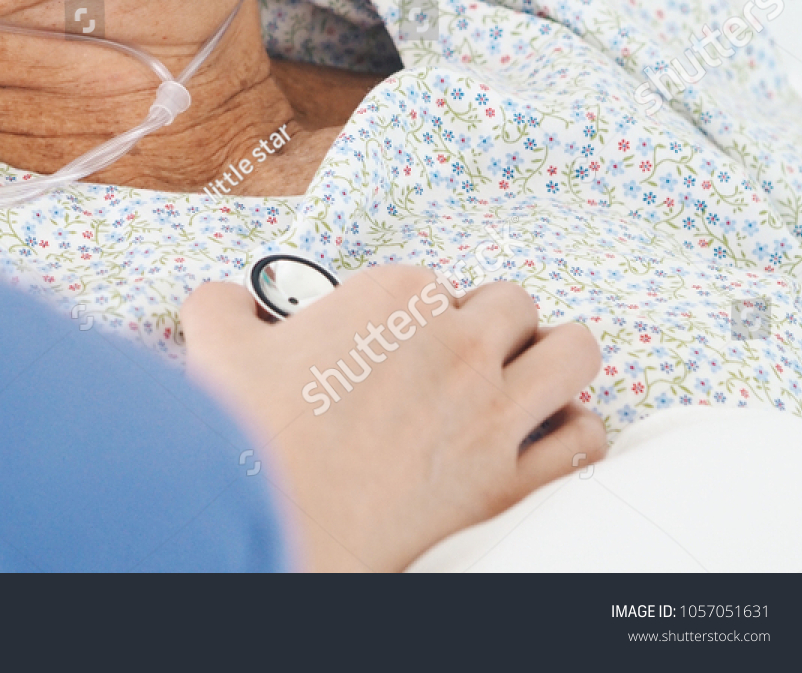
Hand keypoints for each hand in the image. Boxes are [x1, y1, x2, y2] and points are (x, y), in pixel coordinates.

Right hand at [182, 266, 605, 570]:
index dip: (416, 312)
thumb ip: (225, 307)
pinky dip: (575, 434)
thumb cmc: (247, 433)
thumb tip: (226, 302)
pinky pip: (583, 442)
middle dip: (494, 323)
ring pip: (573, 354)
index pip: (432, 282)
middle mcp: (455, 344)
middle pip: (514, 305)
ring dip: (557, 358)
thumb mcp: (218, 345)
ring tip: (532, 376)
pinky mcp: (508, 482)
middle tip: (464, 354)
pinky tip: (547, 437)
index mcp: (392, 298)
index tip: (395, 341)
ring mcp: (490, 413)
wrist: (273, 519)